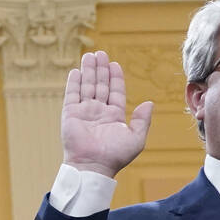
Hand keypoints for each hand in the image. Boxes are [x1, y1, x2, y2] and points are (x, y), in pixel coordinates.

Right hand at [60, 50, 151, 177]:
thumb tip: (149, 103)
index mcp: (113, 116)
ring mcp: (83, 112)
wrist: (93, 165)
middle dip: (100, 69)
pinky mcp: (70, 114)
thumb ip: (142, 120)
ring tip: (90, 55)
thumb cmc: (115, 155)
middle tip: (100, 53)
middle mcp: (98, 112)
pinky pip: (72, 95)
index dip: (115, 77)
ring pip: (86, 86)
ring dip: (88, 71)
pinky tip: (76, 71)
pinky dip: (73, 82)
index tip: (114, 64)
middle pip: (100, 85)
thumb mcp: (136, 138)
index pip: (115, 91)